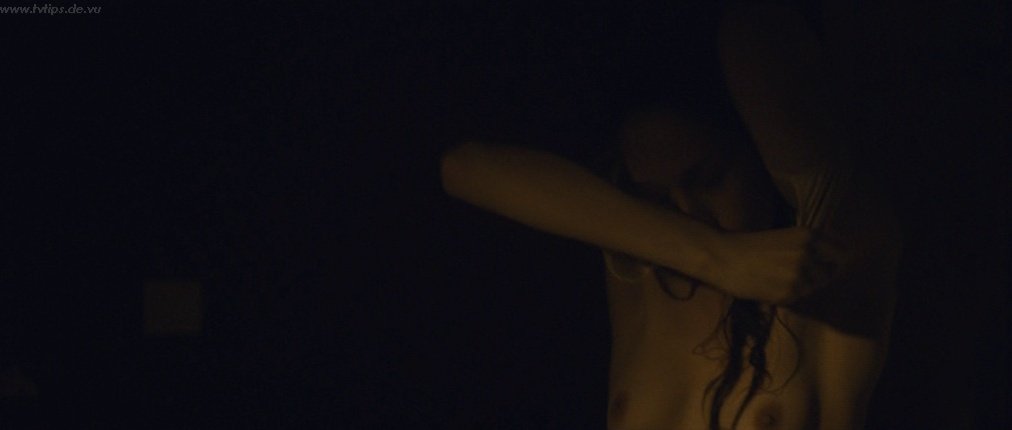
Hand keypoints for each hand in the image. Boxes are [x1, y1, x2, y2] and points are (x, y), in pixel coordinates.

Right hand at [709, 226, 847, 304]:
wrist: (723, 257)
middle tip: (795, 272)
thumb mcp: (786, 236)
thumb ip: (811, 245)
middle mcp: (809, 255)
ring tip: (780, 278)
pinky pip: (800, 298)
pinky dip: (790, 294)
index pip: (842, 251)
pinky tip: (771, 285)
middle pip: (830, 272)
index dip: (834, 258)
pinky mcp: (789, 294)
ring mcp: (800, 276)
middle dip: (818, 274)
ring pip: (815, 287)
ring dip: (804, 285)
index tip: (826, 261)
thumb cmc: (751, 245)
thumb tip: (836, 258)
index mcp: (809, 236)